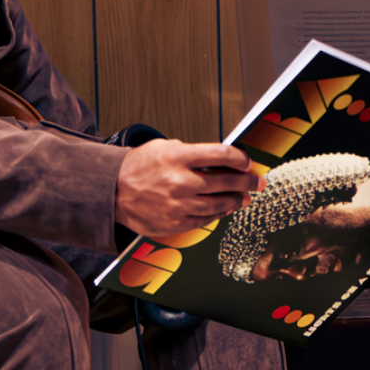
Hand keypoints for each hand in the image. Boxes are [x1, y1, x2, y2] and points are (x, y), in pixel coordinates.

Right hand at [114, 139, 264, 237]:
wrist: (112, 191)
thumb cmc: (138, 167)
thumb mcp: (163, 147)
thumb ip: (192, 152)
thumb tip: (221, 159)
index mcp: (178, 157)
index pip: (222, 154)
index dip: (241, 159)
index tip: (248, 162)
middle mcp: (180, 181)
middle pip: (226, 181)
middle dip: (247, 182)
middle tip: (257, 182)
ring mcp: (179, 204)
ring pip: (219, 204)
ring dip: (235, 200)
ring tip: (243, 198)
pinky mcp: (176, 223)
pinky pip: (205, 220)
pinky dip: (217, 214)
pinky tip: (223, 209)